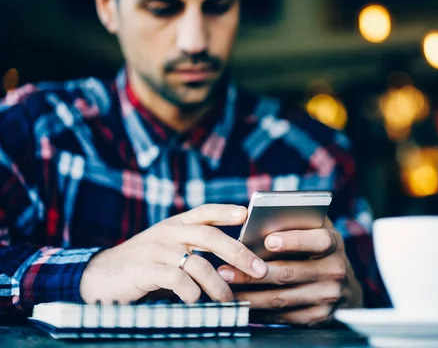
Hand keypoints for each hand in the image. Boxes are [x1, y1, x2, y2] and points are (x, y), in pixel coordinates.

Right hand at [80, 205, 267, 304]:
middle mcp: (167, 232)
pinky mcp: (144, 270)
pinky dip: (192, 294)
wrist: (99, 277)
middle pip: (209, 236)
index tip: (246, 215)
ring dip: (218, 285)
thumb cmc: (143, 266)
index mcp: (175, 225)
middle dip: (238, 252)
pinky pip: (177, 280)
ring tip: (229, 300)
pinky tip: (197, 303)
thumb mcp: (167, 249)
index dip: (225, 211)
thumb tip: (234, 266)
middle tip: (259, 270)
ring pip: (198, 263)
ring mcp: (156, 250)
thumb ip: (193, 250)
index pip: (204, 211)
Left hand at [217, 218, 362, 325]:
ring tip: (227, 288)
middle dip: (253, 273)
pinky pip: (283, 315)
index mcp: (334, 244)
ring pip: (281, 298)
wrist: (345, 288)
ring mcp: (328, 296)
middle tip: (226, 270)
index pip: (317, 241)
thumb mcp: (316, 231)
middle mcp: (335, 270)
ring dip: (250, 295)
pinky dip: (260, 310)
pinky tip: (243, 302)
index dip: (294, 241)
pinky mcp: (319, 317)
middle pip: (289, 273)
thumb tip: (262, 215)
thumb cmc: (319, 250)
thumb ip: (297, 220)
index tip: (268, 240)